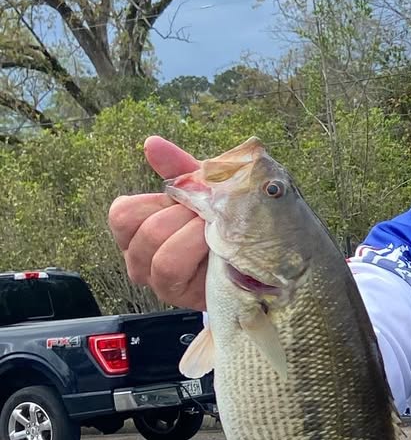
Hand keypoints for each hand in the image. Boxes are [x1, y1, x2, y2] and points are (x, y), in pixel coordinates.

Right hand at [108, 137, 207, 309]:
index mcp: (137, 230)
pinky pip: (172, 270)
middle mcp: (139, 258)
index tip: (186, 201)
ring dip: (192, 237)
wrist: (259, 253)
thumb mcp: (205, 189)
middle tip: (208, 217)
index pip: (123, 214)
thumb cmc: (224, 220)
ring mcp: (156, 281)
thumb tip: (152, 143)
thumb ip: (178, 168)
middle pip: (145, 232)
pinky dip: (195, 252)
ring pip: (158, 255)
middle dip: (184, 218)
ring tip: (213, 233)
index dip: (157, 202)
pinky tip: (215, 249)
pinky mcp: (176, 295)